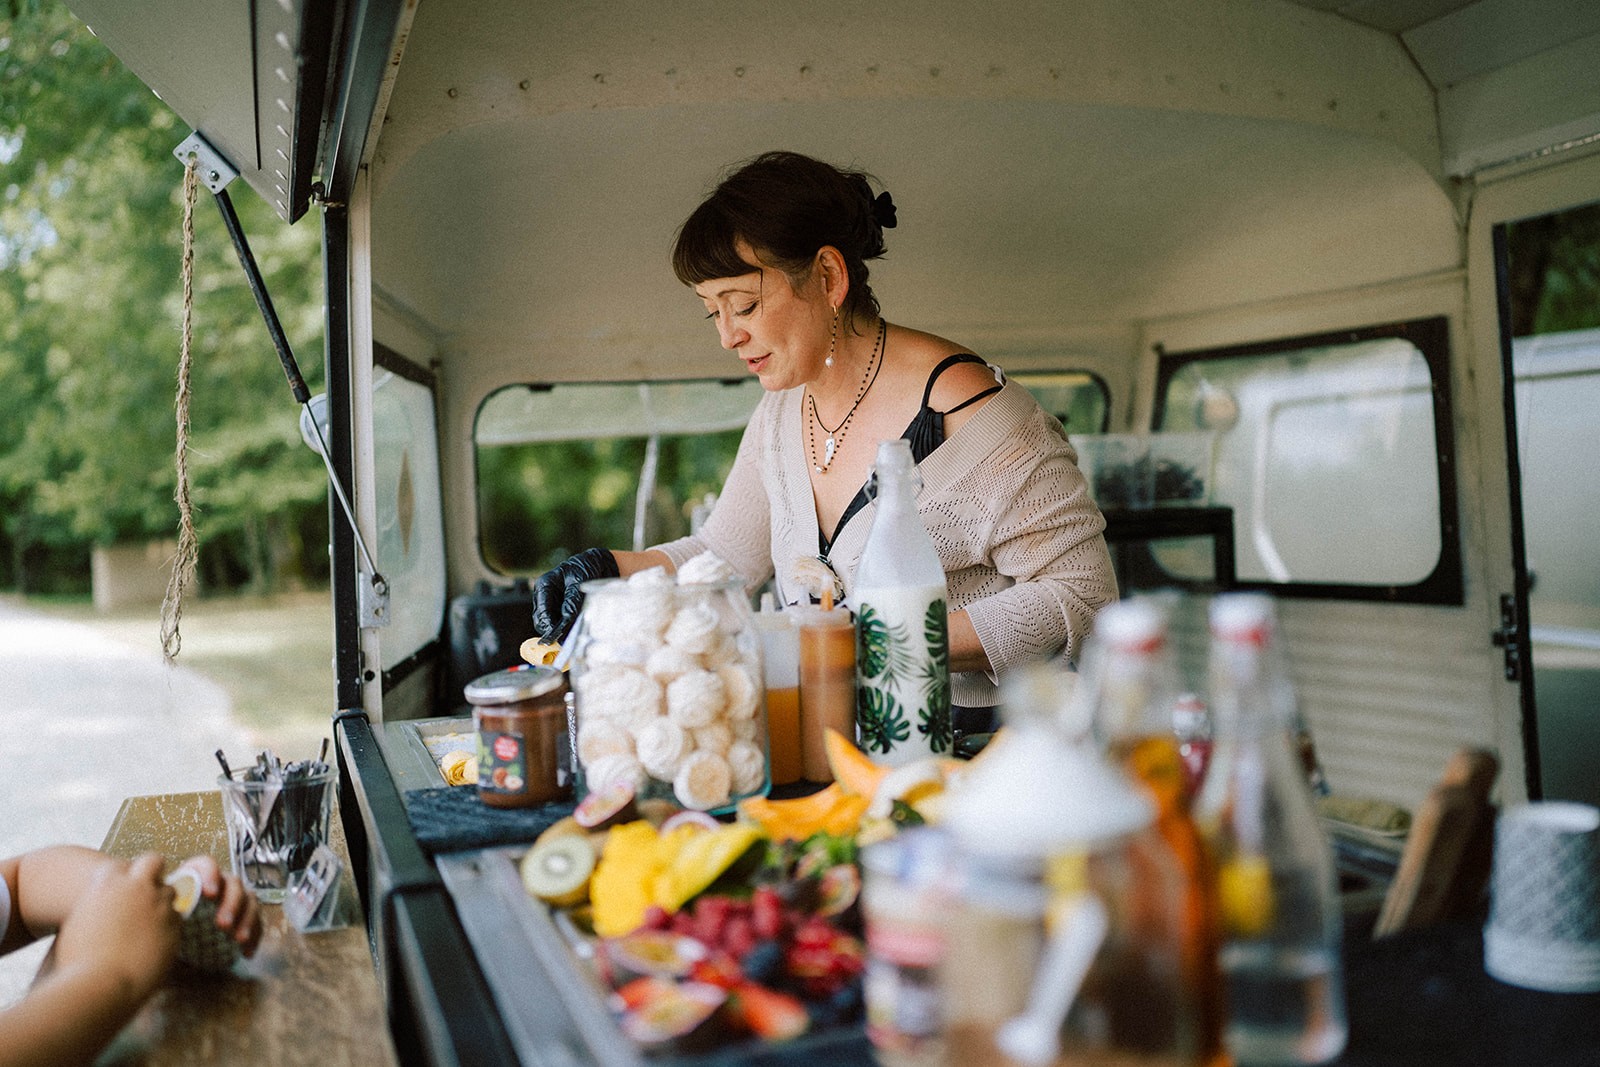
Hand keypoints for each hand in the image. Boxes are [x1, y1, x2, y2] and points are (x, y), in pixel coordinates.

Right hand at [52, 853, 178, 1001]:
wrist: (99, 985)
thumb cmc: (75, 962)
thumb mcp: (74, 927)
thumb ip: (91, 910)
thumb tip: (97, 914)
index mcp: (107, 882)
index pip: (121, 865)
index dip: (122, 879)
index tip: (120, 892)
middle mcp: (136, 887)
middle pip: (152, 862)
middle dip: (150, 874)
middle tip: (144, 893)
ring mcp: (159, 904)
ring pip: (170, 891)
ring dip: (161, 902)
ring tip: (146, 925)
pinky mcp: (174, 924)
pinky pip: (176, 918)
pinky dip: (167, 926)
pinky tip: (154, 942)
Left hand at [173, 855, 262, 957]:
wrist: (167, 951)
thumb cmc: (163, 928)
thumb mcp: (160, 915)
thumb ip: (163, 905)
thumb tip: (166, 901)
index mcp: (195, 878)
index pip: (206, 865)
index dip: (211, 874)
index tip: (210, 894)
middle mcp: (218, 885)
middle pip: (233, 883)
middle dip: (231, 903)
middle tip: (223, 924)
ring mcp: (234, 901)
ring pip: (249, 900)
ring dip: (247, 919)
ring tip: (238, 939)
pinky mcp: (244, 919)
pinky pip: (257, 922)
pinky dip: (254, 936)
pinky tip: (246, 952)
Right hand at [531, 547, 618, 642]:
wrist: (597, 564)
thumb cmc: (586, 567)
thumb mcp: (579, 581)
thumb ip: (572, 600)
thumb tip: (567, 619)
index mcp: (545, 585)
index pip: (541, 610)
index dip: (548, 624)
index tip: (556, 635)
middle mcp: (545, 596)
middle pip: (541, 620)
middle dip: (552, 630)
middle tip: (566, 638)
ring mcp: (552, 604)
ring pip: (549, 624)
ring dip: (559, 631)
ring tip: (573, 635)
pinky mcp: (561, 610)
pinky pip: (560, 624)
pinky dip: (566, 629)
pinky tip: (576, 631)